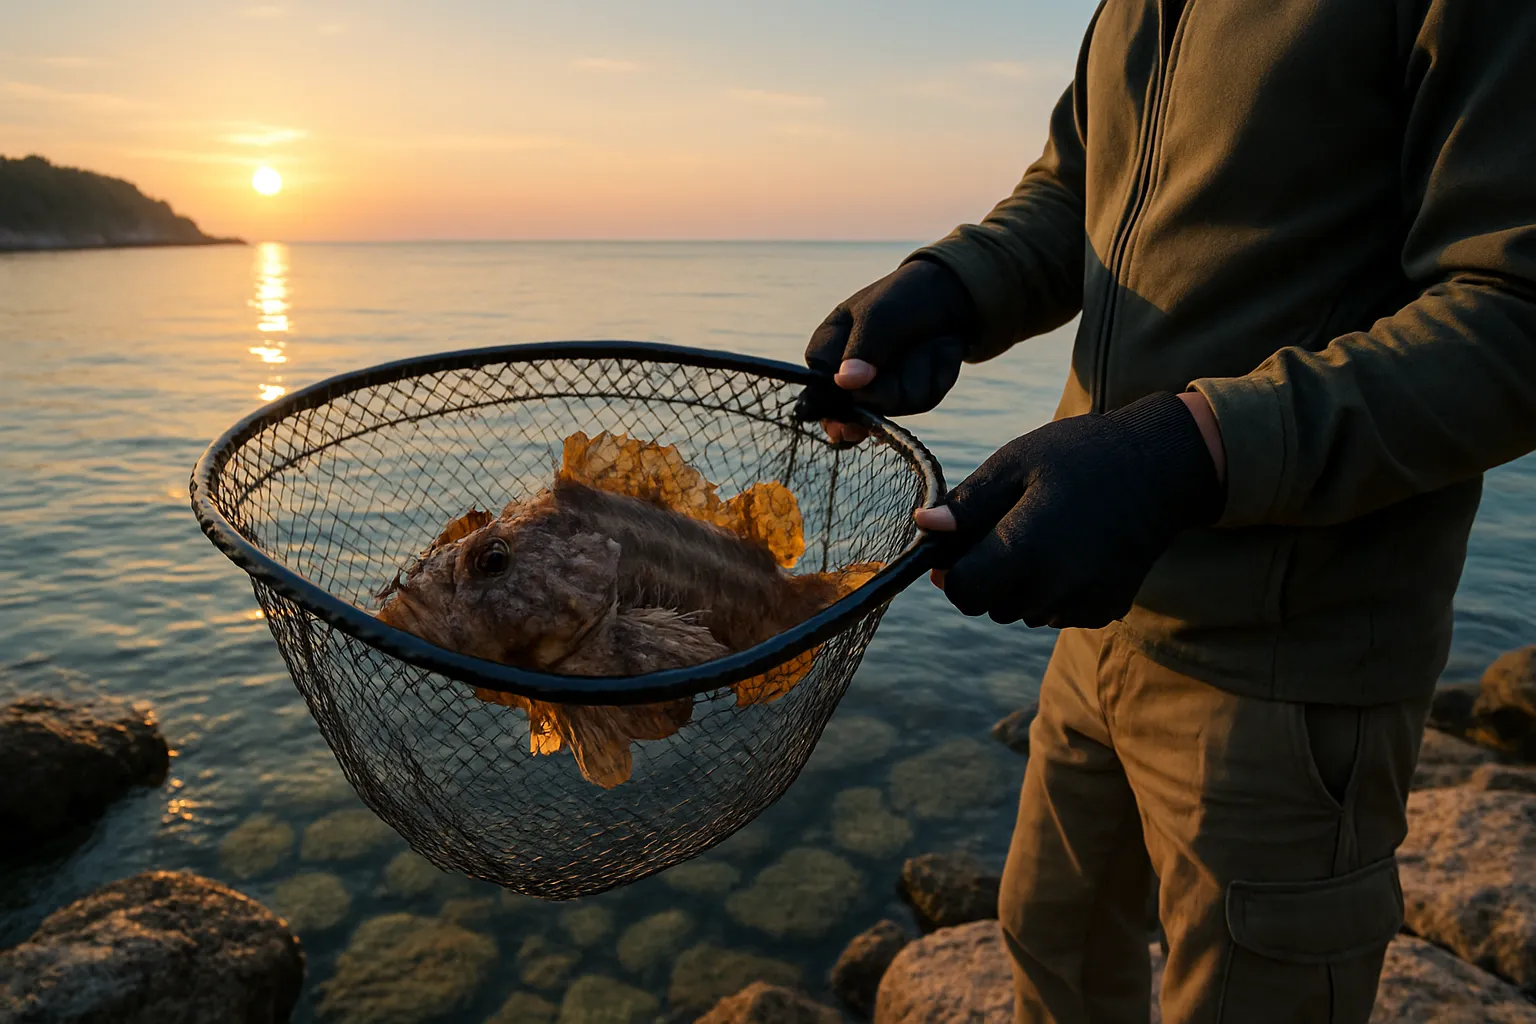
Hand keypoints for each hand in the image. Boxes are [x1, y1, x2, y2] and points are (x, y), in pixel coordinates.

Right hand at [798, 258, 976, 443]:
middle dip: (881, 389)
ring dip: (914, 372)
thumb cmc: (902, 298)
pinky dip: (935, 375)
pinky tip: (937, 352)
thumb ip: (862, 349)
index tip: (850, 394)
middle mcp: (852, 377)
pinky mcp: (911, 397)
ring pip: (893, 404)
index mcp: (828, 351)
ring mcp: (882, 390)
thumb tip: (847, 383)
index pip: (816, 391)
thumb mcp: (877, 315)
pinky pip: (922, 400)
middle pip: (856, 407)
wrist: (948, 296)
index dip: (830, 402)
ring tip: (921, 343)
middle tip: (895, 357)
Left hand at [914, 392, 1224, 627]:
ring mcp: (1081, 604)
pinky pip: (1057, 611)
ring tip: (1047, 532)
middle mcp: (1052, 589)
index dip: (952, 571)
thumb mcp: (1016, 464)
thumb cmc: (1081, 456)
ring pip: (1022, 611)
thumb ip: (967, 504)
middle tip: (1010, 526)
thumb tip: (923, 526)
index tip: (961, 543)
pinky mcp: (1103, 610)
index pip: (961, 592)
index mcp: (1023, 551)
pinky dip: (1054, 589)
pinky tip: (1073, 549)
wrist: (1162, 469)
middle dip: (987, 575)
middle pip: (989, 605)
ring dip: (1020, 584)